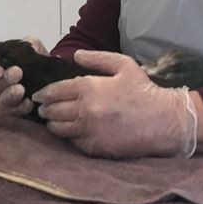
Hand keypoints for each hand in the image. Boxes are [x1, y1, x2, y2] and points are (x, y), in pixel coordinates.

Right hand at [0, 36, 46, 115]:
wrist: (54, 74)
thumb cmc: (38, 60)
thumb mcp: (35, 46)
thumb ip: (30, 43)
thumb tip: (29, 46)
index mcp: (0, 67)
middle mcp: (2, 84)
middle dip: (4, 80)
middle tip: (16, 73)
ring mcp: (12, 99)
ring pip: (5, 101)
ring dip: (11, 95)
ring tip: (20, 90)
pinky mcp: (22, 109)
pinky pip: (19, 111)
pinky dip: (23, 107)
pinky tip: (29, 103)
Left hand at [31, 50, 196, 158]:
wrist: (164, 120)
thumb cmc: (144, 91)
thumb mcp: (123, 65)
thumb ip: (97, 58)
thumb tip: (75, 55)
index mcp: (89, 88)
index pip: (55, 91)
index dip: (44, 94)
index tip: (38, 96)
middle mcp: (85, 110)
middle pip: (53, 111)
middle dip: (46, 109)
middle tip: (43, 109)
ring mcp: (90, 131)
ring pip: (60, 129)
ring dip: (53, 124)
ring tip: (52, 121)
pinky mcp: (96, 147)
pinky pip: (74, 142)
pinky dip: (70, 137)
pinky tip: (71, 132)